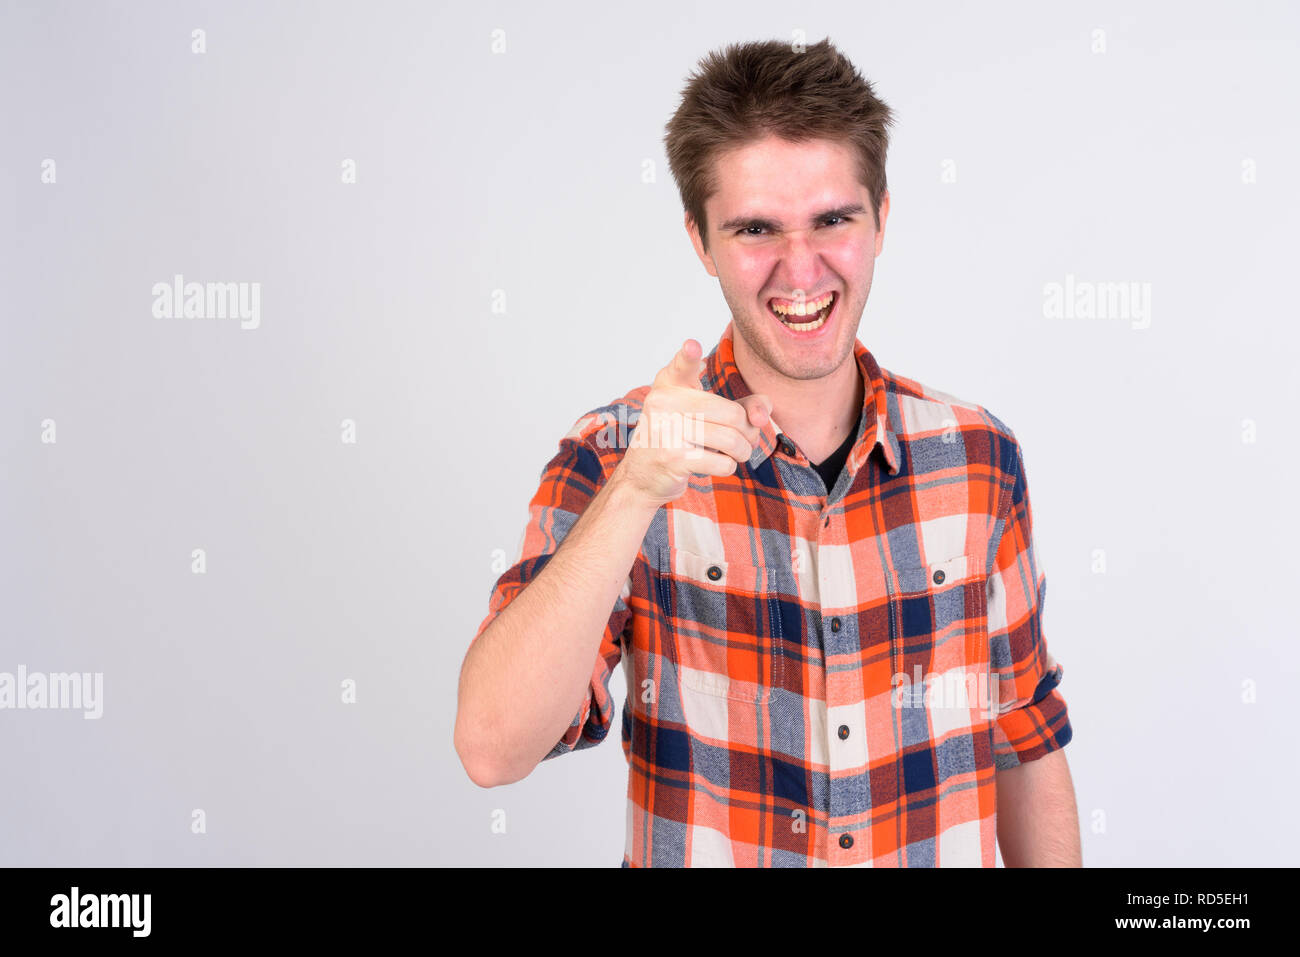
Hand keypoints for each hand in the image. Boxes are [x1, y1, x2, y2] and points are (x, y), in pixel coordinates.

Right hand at [611, 339, 771, 507]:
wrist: (642, 475)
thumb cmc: (680, 437)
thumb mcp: (706, 412)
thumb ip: (742, 406)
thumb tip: (763, 413)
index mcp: (670, 383)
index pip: (681, 365)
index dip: (688, 355)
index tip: (692, 346)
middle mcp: (664, 403)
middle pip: (733, 414)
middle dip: (748, 431)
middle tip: (744, 438)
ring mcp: (667, 431)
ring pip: (731, 441)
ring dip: (742, 451)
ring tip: (735, 452)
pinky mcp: (674, 459)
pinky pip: (723, 463)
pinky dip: (728, 466)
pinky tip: (714, 463)